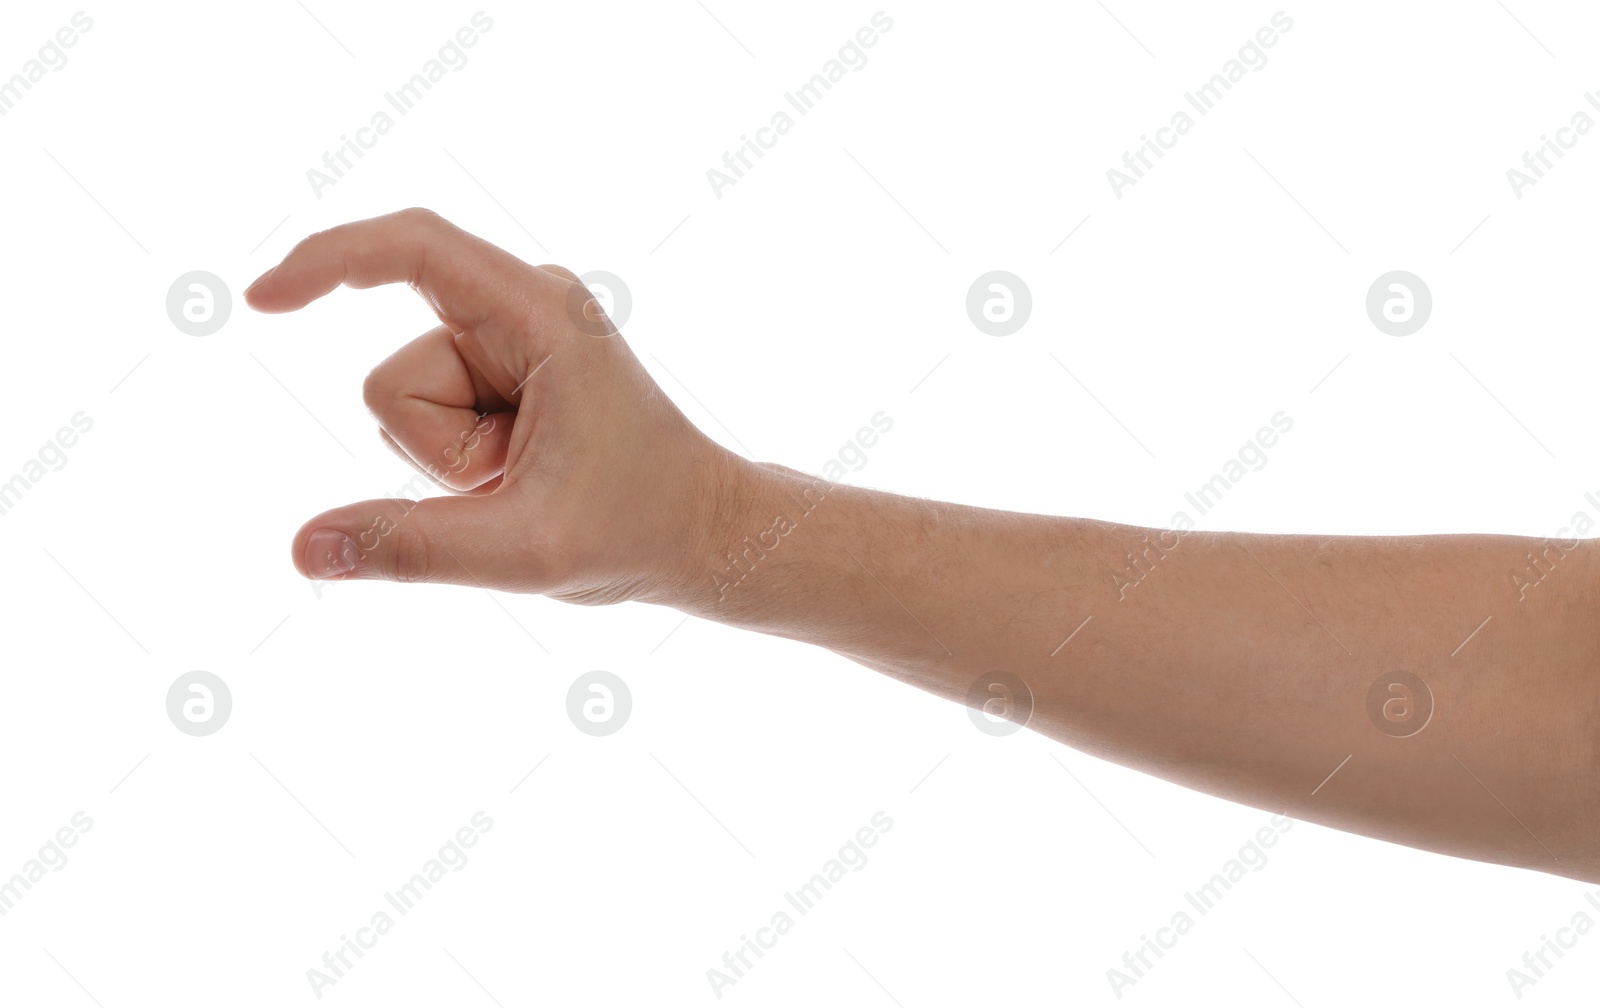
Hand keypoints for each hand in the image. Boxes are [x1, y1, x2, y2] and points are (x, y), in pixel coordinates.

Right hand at [245, 207, 744, 605]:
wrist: (700, 534)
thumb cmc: (637, 531)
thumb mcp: (523, 550)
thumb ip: (410, 547)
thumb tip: (302, 549)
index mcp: (544, 317)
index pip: (415, 247)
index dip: (330, 261)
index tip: (262, 301)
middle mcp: (525, 307)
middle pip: (397, 372)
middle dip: (436, 451)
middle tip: (521, 481)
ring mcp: (512, 336)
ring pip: (406, 404)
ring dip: (452, 462)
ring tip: (528, 477)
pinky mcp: (504, 365)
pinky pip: (428, 414)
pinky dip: (459, 460)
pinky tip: (521, 471)